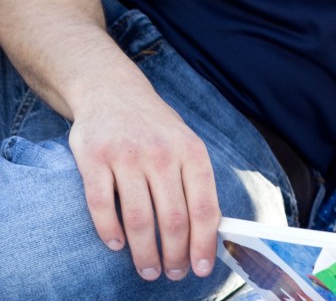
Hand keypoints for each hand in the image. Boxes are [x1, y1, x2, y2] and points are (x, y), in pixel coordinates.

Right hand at [68, 83, 219, 281]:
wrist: (112, 92)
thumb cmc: (156, 128)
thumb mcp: (186, 144)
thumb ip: (196, 182)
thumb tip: (211, 231)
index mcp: (192, 152)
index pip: (203, 207)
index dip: (204, 243)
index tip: (202, 269)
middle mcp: (162, 154)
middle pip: (172, 218)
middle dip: (175, 255)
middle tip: (173, 274)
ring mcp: (126, 156)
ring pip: (138, 218)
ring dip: (144, 252)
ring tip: (148, 270)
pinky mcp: (93, 159)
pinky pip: (100, 205)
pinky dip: (109, 231)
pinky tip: (116, 246)